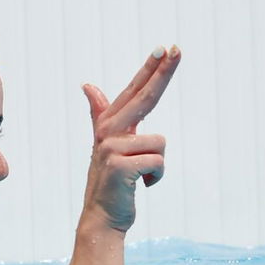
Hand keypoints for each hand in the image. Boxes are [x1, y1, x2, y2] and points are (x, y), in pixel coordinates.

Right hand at [79, 45, 179, 232]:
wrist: (102, 217)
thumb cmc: (110, 181)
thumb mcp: (105, 144)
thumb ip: (98, 113)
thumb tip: (88, 85)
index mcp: (109, 124)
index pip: (135, 91)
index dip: (150, 69)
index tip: (165, 48)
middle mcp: (108, 131)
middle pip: (145, 97)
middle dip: (162, 72)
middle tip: (177, 48)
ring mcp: (112, 148)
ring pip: (160, 143)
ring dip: (157, 165)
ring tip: (139, 176)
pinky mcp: (120, 166)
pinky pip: (158, 162)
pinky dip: (155, 178)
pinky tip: (139, 185)